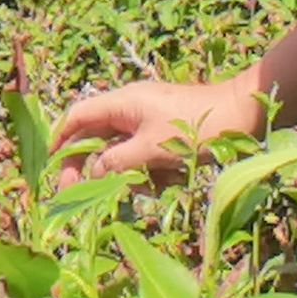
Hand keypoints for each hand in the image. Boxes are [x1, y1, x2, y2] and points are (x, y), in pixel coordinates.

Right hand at [53, 78, 262, 183]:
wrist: (246, 114)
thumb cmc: (199, 126)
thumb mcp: (153, 148)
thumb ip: (117, 162)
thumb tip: (94, 174)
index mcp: (122, 103)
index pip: (78, 117)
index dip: (60, 139)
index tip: (51, 165)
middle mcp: (130, 110)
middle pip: (96, 140)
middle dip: (91, 168)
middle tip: (79, 194)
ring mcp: (148, 122)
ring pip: (121, 154)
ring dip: (129, 174)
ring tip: (151, 186)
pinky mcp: (165, 136)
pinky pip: (145, 157)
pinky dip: (152, 172)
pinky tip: (170, 180)